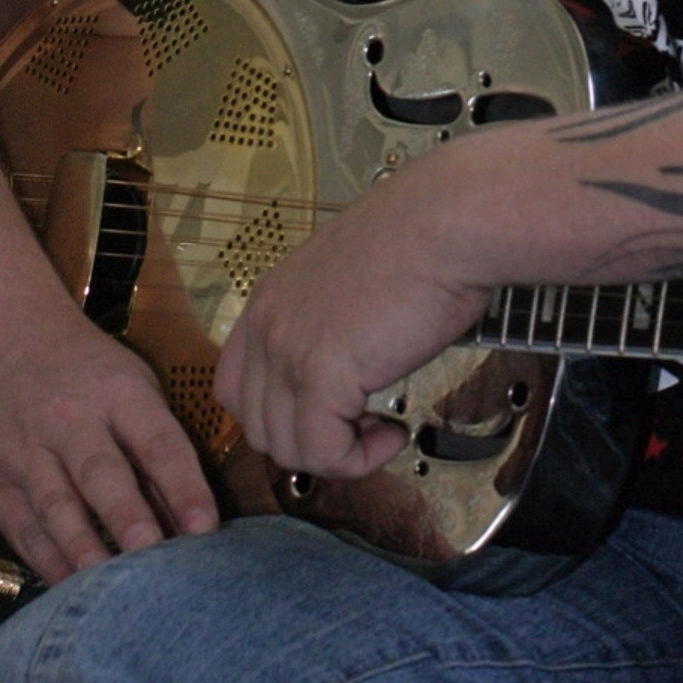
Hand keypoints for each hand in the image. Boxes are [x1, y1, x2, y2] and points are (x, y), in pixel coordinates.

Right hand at [0, 283, 218, 584]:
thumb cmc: (85, 371)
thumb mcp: (131, 384)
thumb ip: (158, 444)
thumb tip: (192, 514)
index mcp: (119, 392)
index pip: (158, 442)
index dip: (184, 486)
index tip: (206, 527)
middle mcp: (71, 421)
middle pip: (102, 474)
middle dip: (129, 518)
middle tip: (154, 557)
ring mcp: (27, 452)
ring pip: (57, 506)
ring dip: (84, 547)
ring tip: (109, 587)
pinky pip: (23, 527)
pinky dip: (47, 560)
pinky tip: (71, 586)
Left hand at [214, 160, 490, 480]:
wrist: (447, 224)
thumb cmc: (422, 240)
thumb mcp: (350, 278)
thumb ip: (329, 320)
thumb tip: (346, 365)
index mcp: (272, 297)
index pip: (235, 385)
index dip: (278, 414)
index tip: (324, 414)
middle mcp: (269, 324)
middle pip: (258, 425)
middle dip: (311, 440)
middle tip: (360, 426)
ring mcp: (288, 350)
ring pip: (288, 448)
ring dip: (338, 453)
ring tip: (382, 428)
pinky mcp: (321, 375)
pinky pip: (325, 452)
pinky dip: (360, 459)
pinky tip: (393, 432)